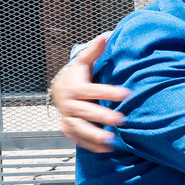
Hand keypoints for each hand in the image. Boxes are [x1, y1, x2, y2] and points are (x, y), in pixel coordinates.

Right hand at [51, 34, 130, 152]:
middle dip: (102, 117)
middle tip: (121, 120)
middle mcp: (69, 104)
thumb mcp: (83, 62)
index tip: (126, 93)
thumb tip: (107, 35)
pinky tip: (107, 149)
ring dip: (95, 135)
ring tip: (111, 140)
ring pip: (80, 128)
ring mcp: (68, 118)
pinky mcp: (68, 129)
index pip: (93, 90)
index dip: (109, 92)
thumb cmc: (76, 76)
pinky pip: (79, 139)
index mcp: (75, 88)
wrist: (58, 89)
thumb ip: (94, 51)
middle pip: (86, 112)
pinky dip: (91, 145)